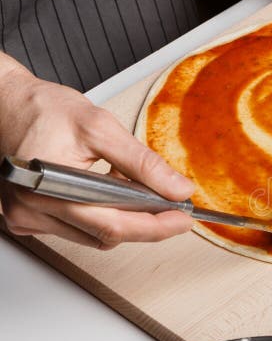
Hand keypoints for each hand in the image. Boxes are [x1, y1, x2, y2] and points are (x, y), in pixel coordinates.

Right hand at [0, 55, 194, 248]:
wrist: (6, 104)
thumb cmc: (42, 110)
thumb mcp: (100, 127)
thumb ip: (142, 162)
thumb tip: (177, 188)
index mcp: (49, 190)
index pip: (115, 226)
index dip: (156, 227)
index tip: (184, 220)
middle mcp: (33, 212)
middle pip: (107, 235)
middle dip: (145, 222)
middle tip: (172, 206)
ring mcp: (28, 218)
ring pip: (94, 236)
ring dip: (122, 217)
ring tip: (126, 183)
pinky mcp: (29, 218)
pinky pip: (78, 229)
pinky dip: (101, 214)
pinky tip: (105, 190)